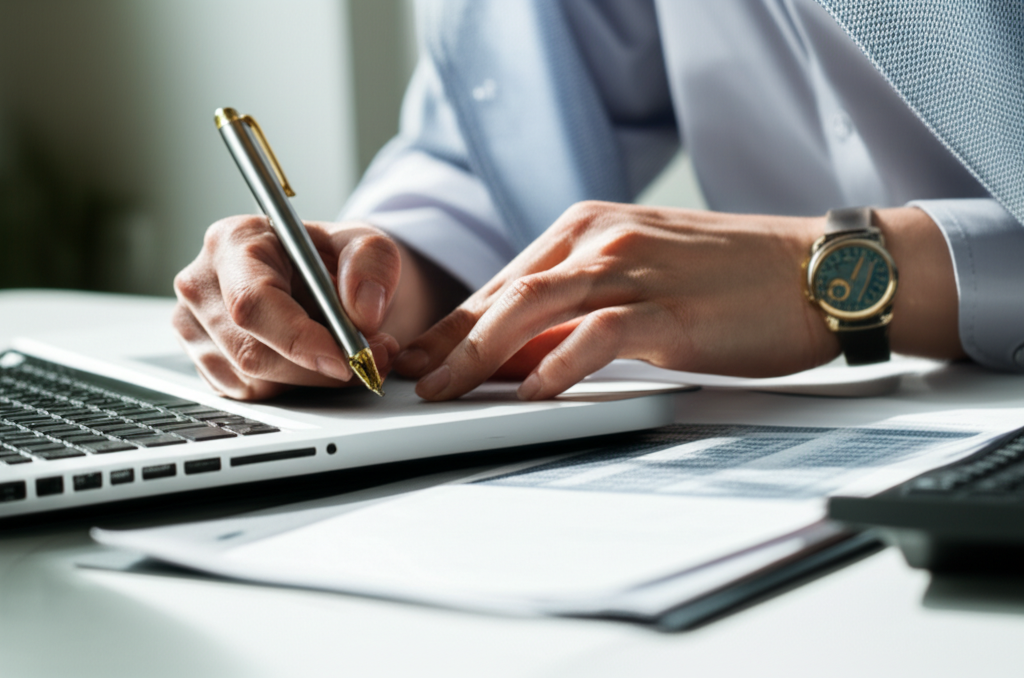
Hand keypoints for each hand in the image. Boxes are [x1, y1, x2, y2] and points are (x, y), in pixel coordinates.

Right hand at [173, 216, 402, 399]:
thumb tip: (364, 311)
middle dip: (318, 366)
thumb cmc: (336, 259)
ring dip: (314, 378)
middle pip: (251, 352)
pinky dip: (296, 386)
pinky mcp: (208, 362)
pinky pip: (252, 395)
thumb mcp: (368, 244)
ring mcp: (197, 328)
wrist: (327, 278)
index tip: (343, 358)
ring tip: (351, 352)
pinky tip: (317, 360)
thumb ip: (373, 264)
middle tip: (371, 358)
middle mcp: (203, 284)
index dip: (298, 339)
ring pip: (254, 381)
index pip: (252, 302)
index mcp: (233, 242)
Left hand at [394, 201, 840, 400]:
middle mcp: (602, 239)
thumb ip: (579, 309)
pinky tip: (533, 394)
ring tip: (448, 391)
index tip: (420, 357)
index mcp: (590, 228)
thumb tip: (521, 355)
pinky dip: (558, 365)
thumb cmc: (732, 277)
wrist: (817, 268)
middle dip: (449, 342)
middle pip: (504, 293)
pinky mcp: (669, 308)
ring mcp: (635, 269)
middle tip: (414, 381)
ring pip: (534, 307)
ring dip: (481, 353)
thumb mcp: (640, 277)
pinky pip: (598, 334)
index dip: (453, 324)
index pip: (504, 282)